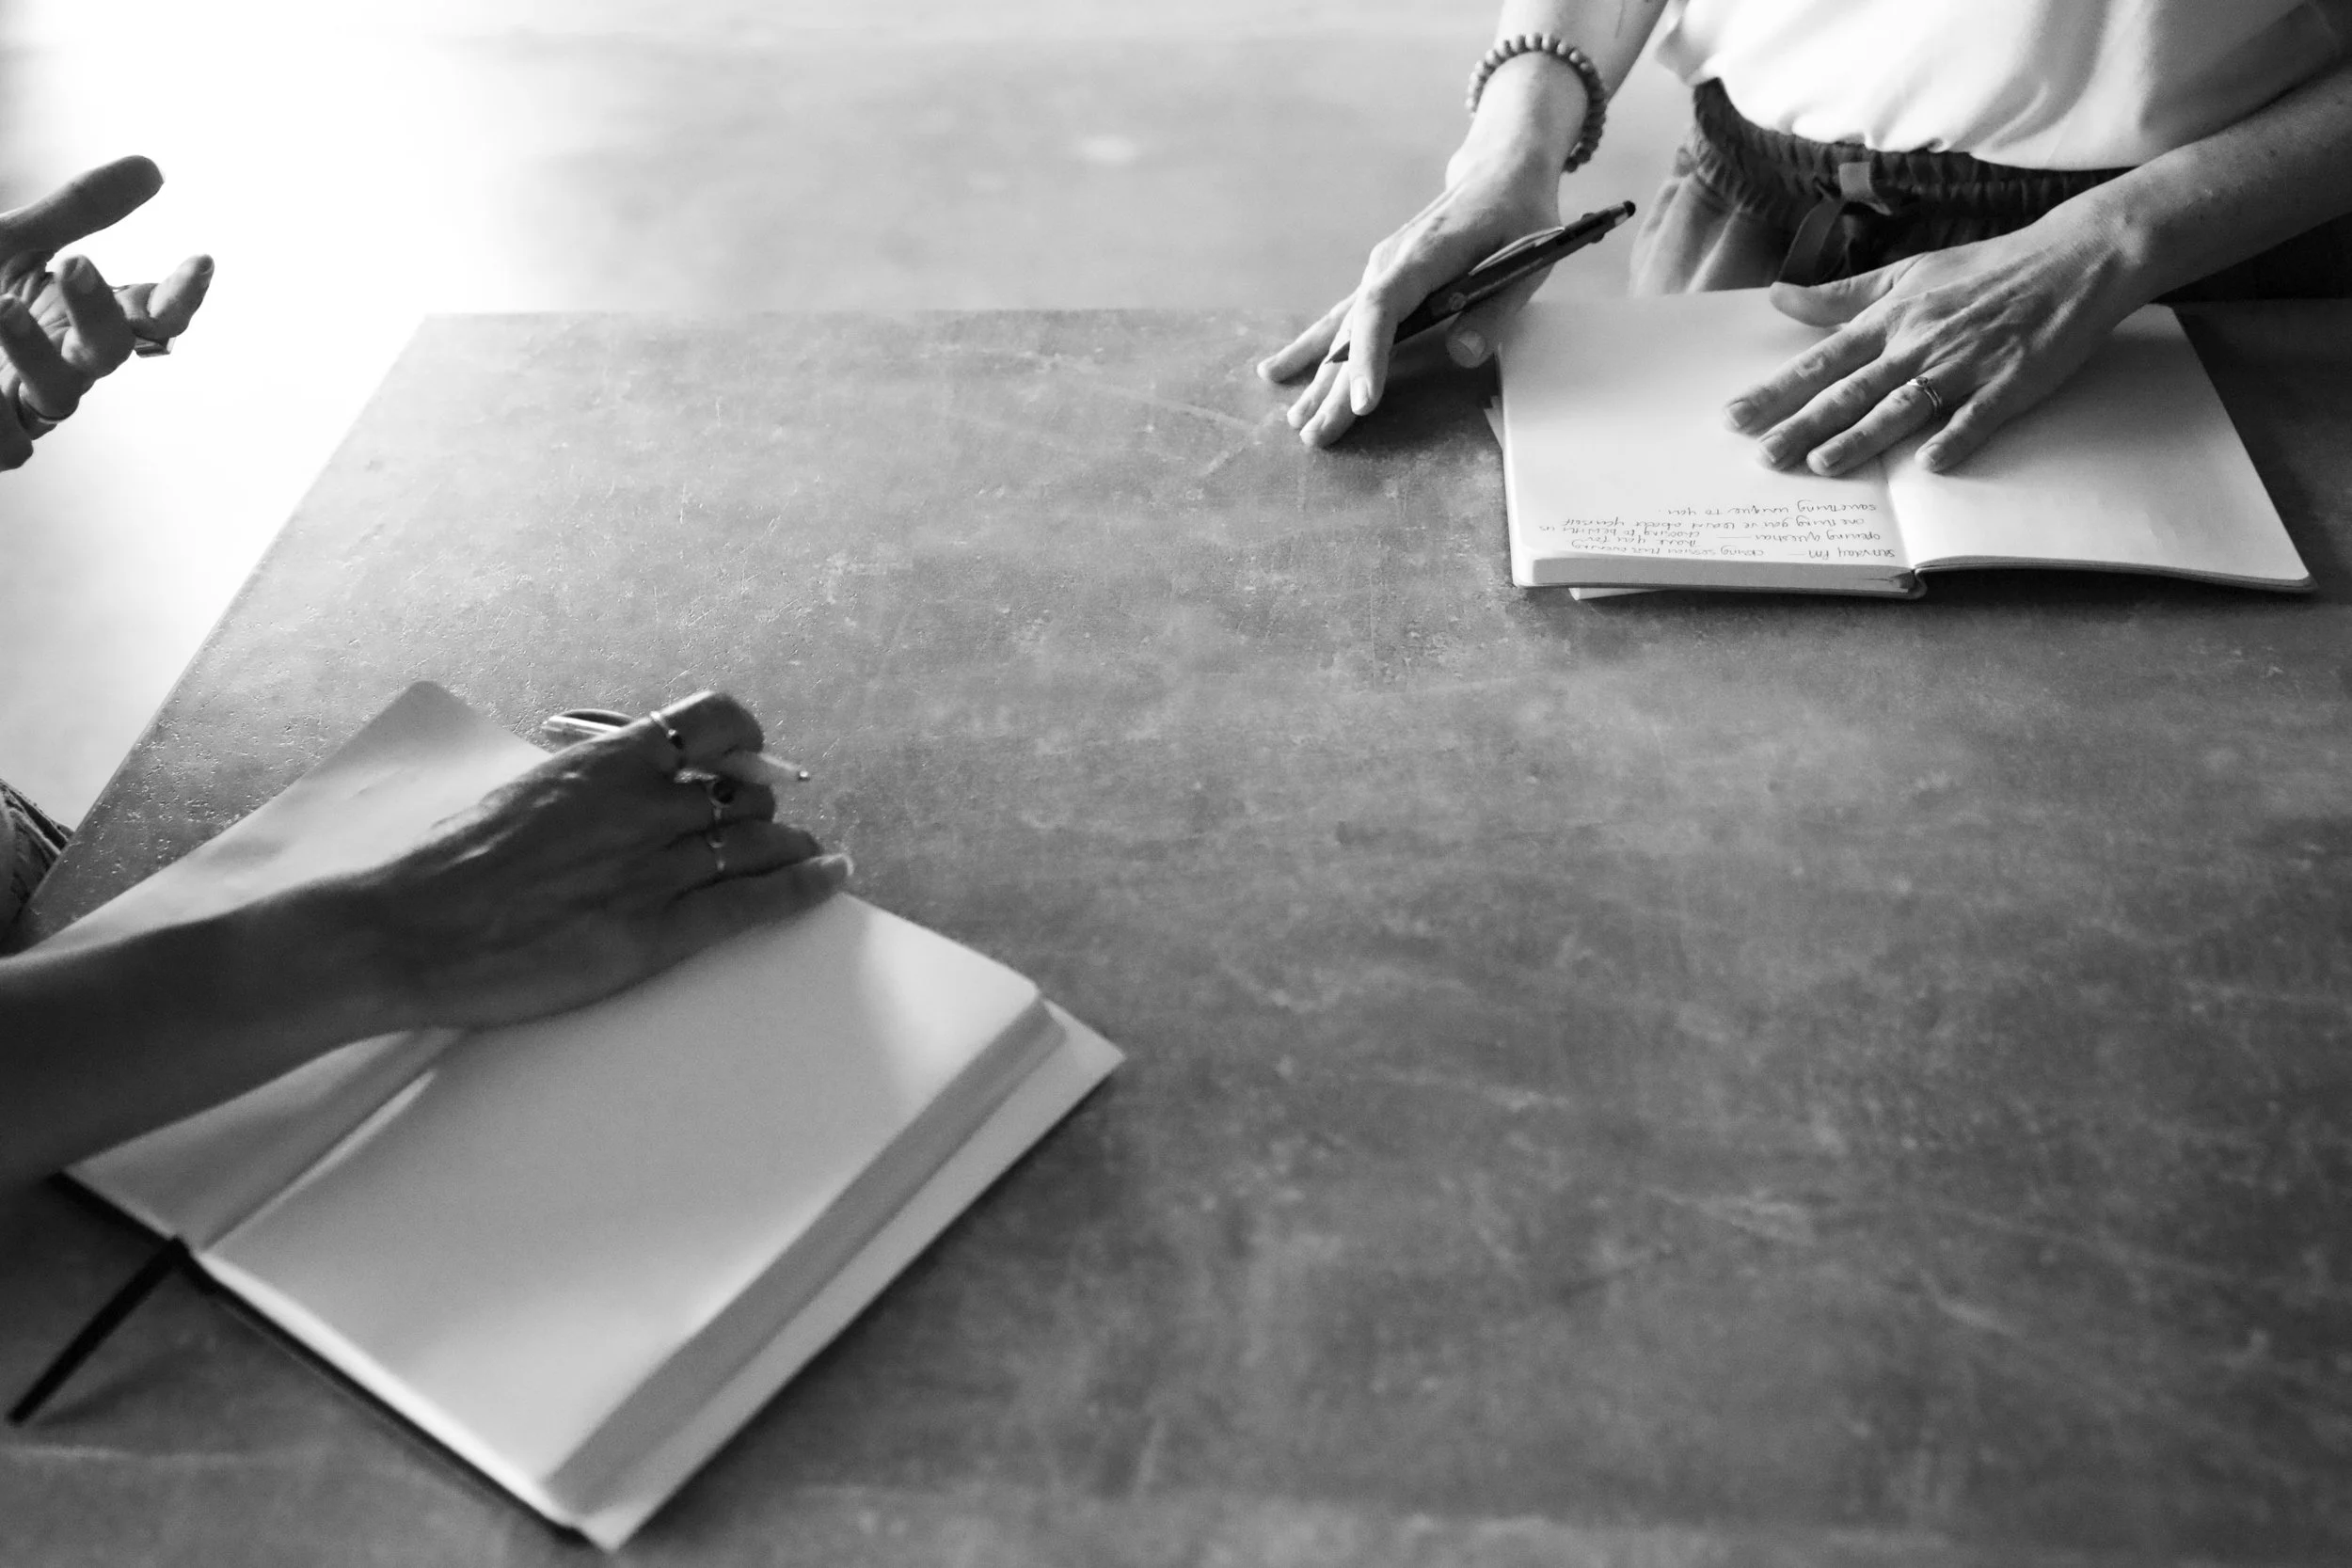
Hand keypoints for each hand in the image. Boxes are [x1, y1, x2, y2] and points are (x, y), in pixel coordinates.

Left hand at [0, 156, 212, 468]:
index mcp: (83, 316)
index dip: (178, 295)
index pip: (149, 312)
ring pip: (59, 392)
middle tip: (76, 263)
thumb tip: (153, 168)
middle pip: (111, 349)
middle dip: (98, 310)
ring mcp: (34, 401)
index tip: (202, 261)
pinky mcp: (4, 441)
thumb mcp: (17, 242)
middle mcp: (71, 361)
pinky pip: (6, 436)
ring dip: (31, 350)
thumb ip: (80, 211)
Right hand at [340, 691, 850, 1031]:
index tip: (745, 757)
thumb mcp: (525, 790)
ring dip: (790, 847)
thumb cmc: (449, 865)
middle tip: (760, 826)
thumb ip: (586, 786)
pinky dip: (804, 887)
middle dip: (759, 809)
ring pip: (761, 843)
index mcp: (607, 762)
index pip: (713, 721)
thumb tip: (619, 783)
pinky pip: (754, 902)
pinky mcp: (656, 932)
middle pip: (745, 793)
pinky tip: (828, 877)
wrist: (408, 930)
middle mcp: (643, 806)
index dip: (743, 741)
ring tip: (807, 854)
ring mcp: (654, 869)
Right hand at [1259, 142, 1561, 447]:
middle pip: (1353, 333)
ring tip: (1296, 422)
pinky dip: (1312, 351)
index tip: (1362, 402)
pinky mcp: (1381, 281)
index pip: (1384, 309)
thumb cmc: (1518, 213)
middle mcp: (1390, 263)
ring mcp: (1380, 272)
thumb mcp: (1528, 259)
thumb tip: (1464, 354)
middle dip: (1333, 389)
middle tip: (1316, 436)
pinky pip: (1341, 320)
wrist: (1498, 172)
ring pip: (1340, 331)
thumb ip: (1497, 309)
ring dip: (1318, 379)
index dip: (1369, 358)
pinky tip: (1281, 372)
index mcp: (1424, 254)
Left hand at [1726, 203, 2149, 475]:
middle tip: (1764, 455)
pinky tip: (1931, 463)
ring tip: (1823, 464)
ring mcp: (1966, 362)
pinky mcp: (2011, 379)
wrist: (2073, 258)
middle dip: (1805, 423)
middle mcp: (1920, 342)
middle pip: (1853, 390)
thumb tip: (1779, 297)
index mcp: (1893, 320)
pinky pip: (1980, 413)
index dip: (1778, 390)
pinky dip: (1956, 435)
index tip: (1737, 417)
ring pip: (1905, 404)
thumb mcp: (1907, 273)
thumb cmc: (1985, 270)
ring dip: (1865, 435)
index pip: (1823, 361)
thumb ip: (1842, 296)